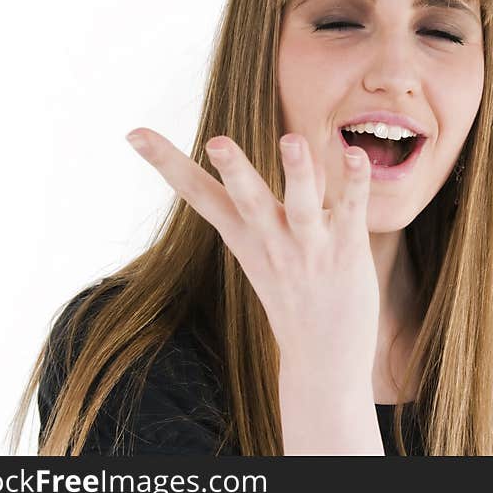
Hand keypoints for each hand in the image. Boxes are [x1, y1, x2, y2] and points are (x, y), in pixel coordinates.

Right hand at [125, 128, 379, 386]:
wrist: (323, 359)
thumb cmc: (296, 293)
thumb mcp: (272, 245)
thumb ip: (286, 191)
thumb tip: (298, 146)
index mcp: (244, 236)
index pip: (198, 195)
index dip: (167, 163)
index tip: (135, 133)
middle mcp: (271, 241)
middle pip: (247, 201)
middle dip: (234, 171)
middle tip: (216, 141)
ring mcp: (309, 248)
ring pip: (301, 206)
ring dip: (297, 173)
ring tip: (292, 139)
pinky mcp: (347, 251)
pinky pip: (351, 212)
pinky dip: (355, 183)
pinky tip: (357, 156)